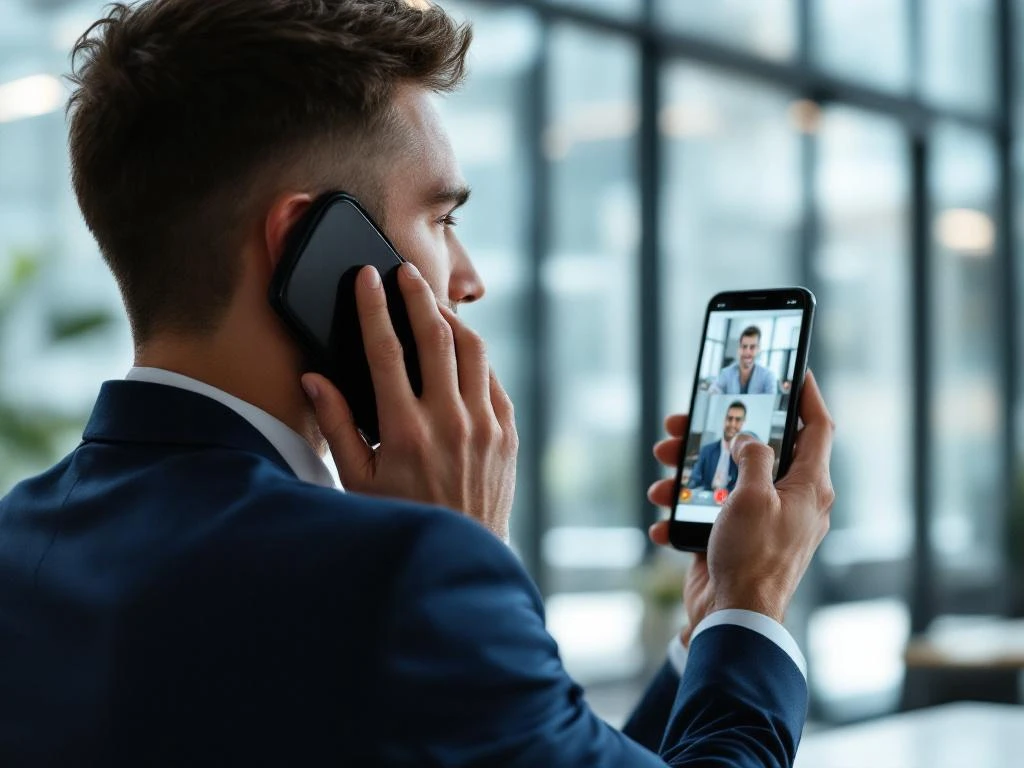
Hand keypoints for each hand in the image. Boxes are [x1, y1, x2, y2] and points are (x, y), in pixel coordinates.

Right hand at [301, 264, 517, 540]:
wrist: (462, 551)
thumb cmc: (402, 516)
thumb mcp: (357, 479)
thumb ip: (337, 426)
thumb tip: (314, 380)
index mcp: (404, 431)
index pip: (385, 351)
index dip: (374, 307)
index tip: (368, 277)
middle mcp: (448, 421)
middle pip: (435, 336)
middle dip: (418, 295)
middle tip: (406, 272)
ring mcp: (484, 425)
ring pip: (472, 351)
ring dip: (451, 320)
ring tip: (432, 305)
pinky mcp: (506, 433)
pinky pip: (492, 379)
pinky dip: (475, 358)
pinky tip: (460, 351)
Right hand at [648, 371, 834, 625]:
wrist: (733, 620)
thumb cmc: (752, 558)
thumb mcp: (753, 496)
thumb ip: (753, 456)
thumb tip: (748, 438)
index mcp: (809, 486)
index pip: (817, 427)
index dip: (806, 394)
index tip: (792, 369)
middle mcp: (790, 499)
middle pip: (756, 448)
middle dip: (718, 433)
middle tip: (687, 421)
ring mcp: (761, 520)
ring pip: (723, 478)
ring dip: (688, 474)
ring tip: (663, 475)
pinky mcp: (734, 539)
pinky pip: (706, 514)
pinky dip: (682, 515)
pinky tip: (665, 523)